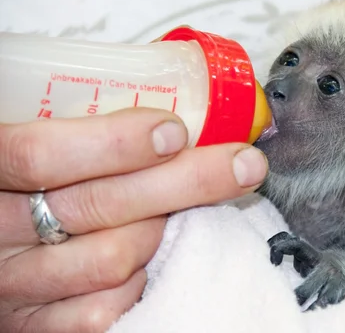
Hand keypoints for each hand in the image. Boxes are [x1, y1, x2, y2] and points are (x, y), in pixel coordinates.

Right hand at [0, 108, 267, 331]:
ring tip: (169, 213)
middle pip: (98, 207)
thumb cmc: (25, 181)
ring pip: (112, 259)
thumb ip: (77, 126)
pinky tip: (147, 259)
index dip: (114, 143)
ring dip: (158, 232)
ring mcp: (14, 284)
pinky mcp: (36, 325)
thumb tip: (173, 112)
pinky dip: (140, 281)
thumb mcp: (33, 140)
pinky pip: (105, 310)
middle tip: (243, 164)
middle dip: (186, 182)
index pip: (42, 155)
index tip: (177, 131)